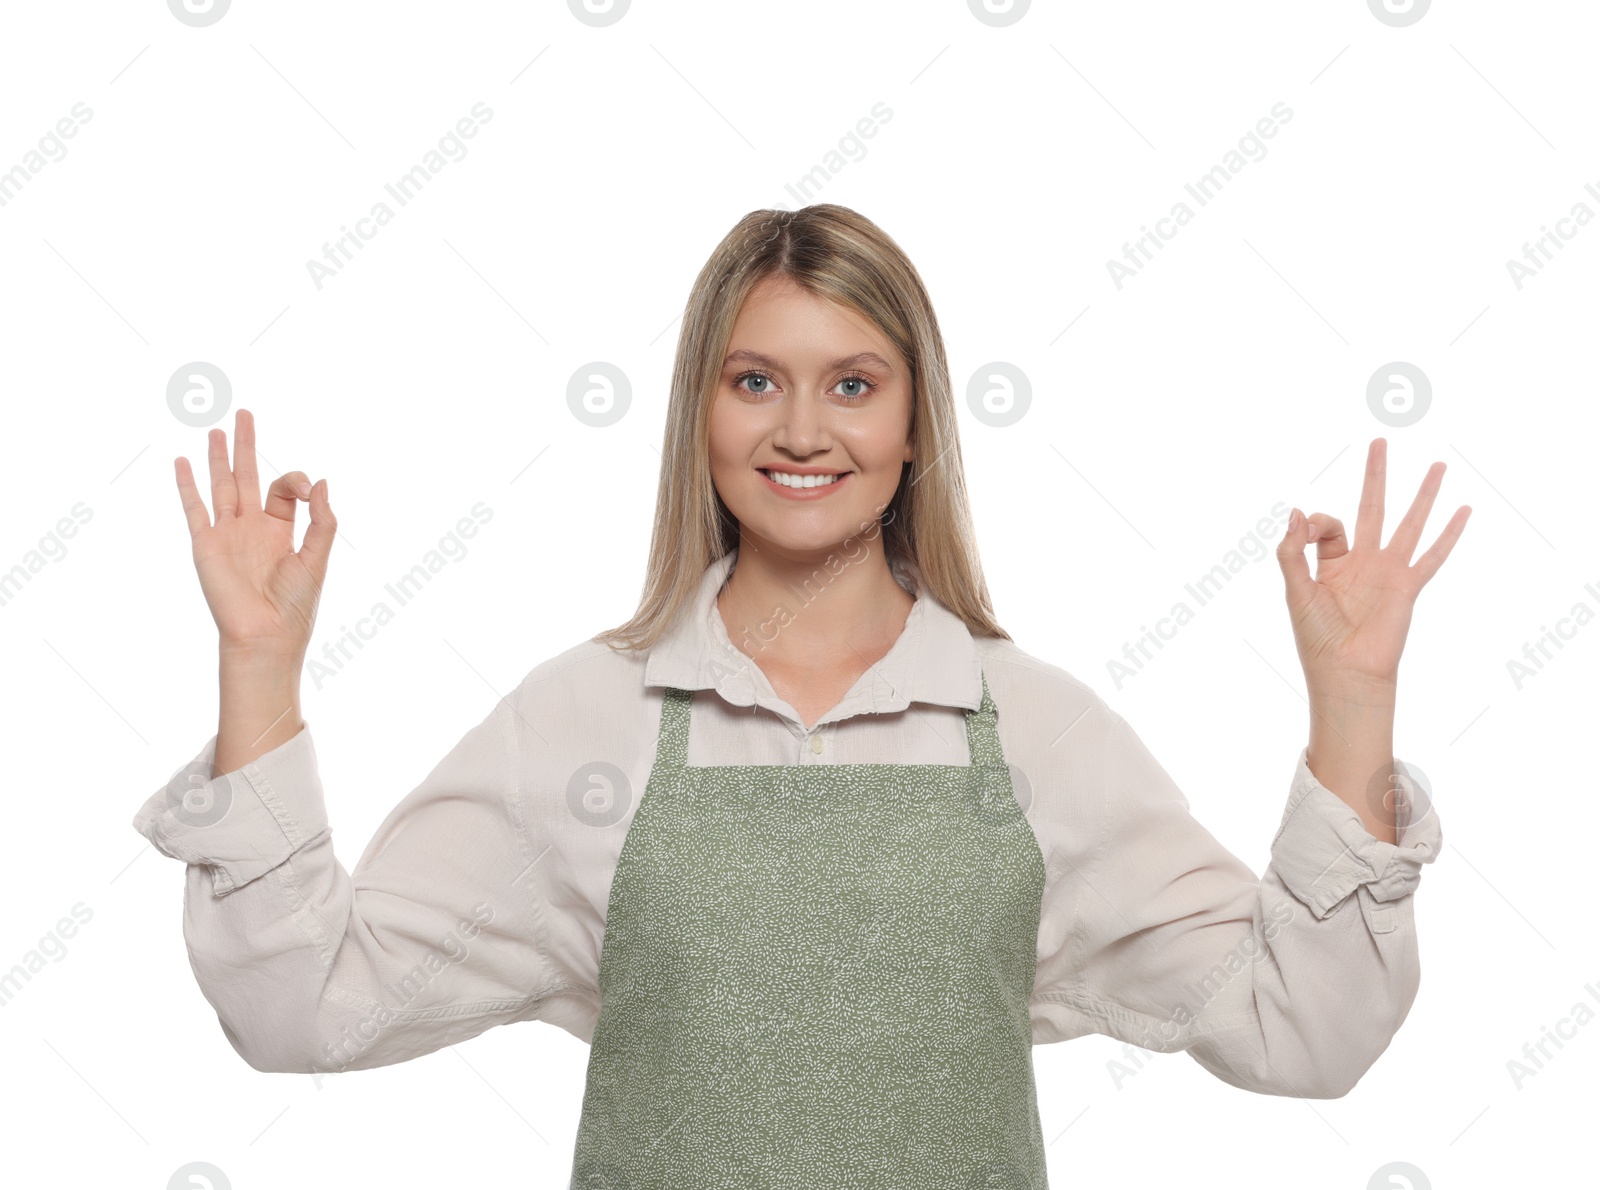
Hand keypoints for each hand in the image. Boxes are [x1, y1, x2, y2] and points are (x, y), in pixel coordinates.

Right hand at [175, 407, 335, 656]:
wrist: (265, 636)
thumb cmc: (295, 605)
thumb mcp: (318, 558)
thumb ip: (323, 520)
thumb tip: (323, 480)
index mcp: (281, 531)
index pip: (284, 489)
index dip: (296, 479)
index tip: (308, 489)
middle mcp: (252, 528)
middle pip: (248, 476)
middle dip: (246, 446)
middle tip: (244, 414)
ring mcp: (227, 534)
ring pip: (221, 486)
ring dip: (218, 458)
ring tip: (215, 430)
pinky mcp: (206, 545)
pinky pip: (194, 509)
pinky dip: (187, 485)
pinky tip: (182, 462)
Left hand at [1276, 438, 1469, 692]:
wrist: (1345, 672)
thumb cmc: (1316, 637)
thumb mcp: (1294, 590)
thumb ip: (1293, 551)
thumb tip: (1297, 511)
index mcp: (1330, 564)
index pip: (1328, 524)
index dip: (1316, 521)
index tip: (1307, 530)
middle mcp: (1362, 562)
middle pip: (1372, 507)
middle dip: (1375, 475)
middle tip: (1379, 441)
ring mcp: (1388, 572)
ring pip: (1409, 522)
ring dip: (1422, 493)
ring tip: (1438, 465)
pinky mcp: (1408, 586)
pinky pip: (1433, 555)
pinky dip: (1450, 533)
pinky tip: (1464, 510)